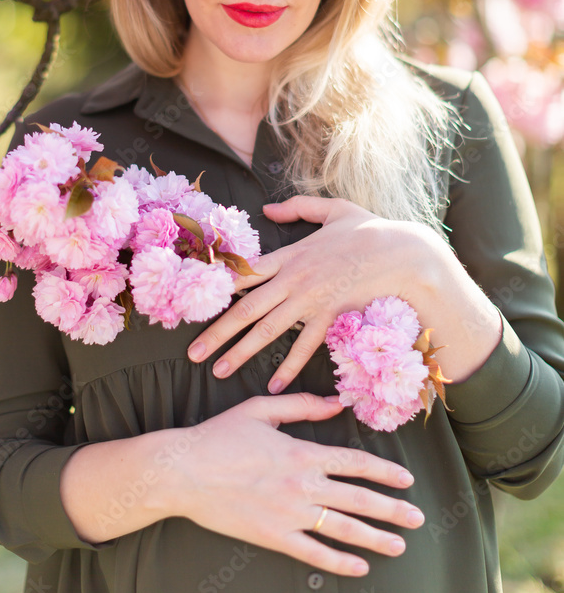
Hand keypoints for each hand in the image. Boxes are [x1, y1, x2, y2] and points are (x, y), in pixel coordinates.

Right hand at [173, 392, 424, 576]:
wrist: (184, 470)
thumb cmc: (219, 436)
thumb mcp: (261, 409)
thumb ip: (302, 405)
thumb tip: (336, 403)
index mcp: (302, 452)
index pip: (355, 462)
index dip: (385, 471)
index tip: (407, 479)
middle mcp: (303, 485)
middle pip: (359, 498)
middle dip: (393, 509)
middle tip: (418, 518)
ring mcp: (290, 514)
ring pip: (344, 528)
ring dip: (376, 538)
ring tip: (399, 545)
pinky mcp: (273, 537)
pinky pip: (313, 553)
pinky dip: (339, 562)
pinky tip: (358, 568)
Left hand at [188, 194, 426, 392]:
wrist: (401, 252)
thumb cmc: (369, 229)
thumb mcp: (332, 208)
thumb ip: (298, 208)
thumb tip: (267, 208)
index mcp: (290, 254)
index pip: (245, 272)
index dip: (218, 288)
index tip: (194, 302)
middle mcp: (293, 278)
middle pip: (246, 307)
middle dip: (217, 331)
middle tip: (193, 352)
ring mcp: (310, 299)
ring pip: (267, 329)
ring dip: (241, 352)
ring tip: (219, 370)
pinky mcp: (330, 316)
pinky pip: (305, 345)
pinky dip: (289, 366)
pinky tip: (273, 384)